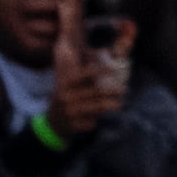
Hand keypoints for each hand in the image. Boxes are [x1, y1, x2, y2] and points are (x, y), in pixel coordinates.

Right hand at [49, 25, 128, 139]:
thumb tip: (102, 49)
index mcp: (65, 83)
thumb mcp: (65, 82)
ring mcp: (69, 113)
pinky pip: (91, 122)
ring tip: (120, 102)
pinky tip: (99, 119)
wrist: (51, 125)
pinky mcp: (73, 126)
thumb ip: (76, 67)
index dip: (102, 71)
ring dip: (112, 104)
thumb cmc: (64, 98)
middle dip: (114, 90)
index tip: (116, 70)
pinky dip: (96, 121)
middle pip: (96, 92)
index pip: (86, 74)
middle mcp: (66, 97)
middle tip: (125, 89)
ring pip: (97, 107)